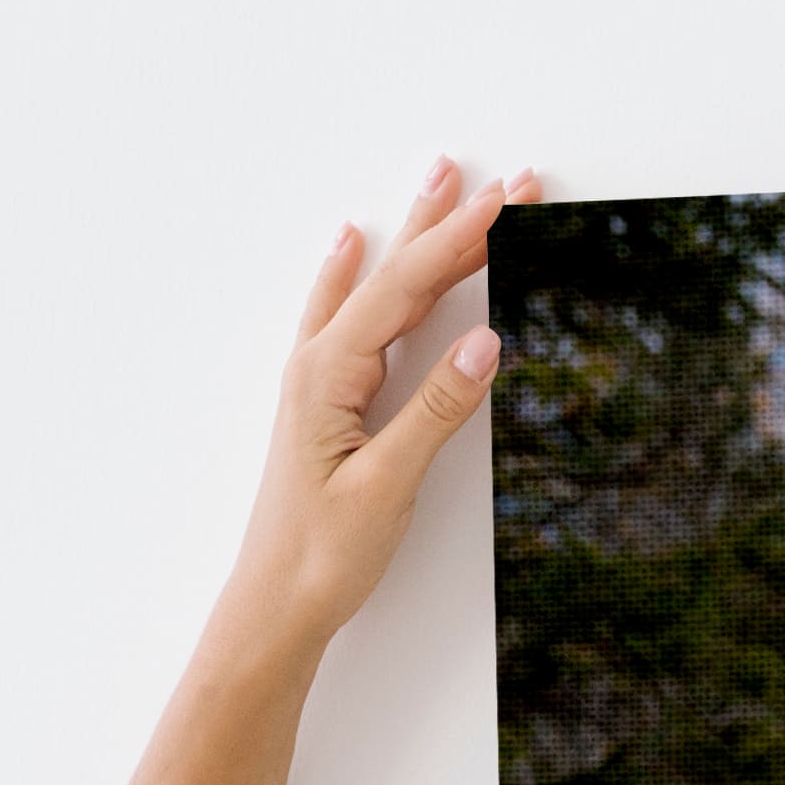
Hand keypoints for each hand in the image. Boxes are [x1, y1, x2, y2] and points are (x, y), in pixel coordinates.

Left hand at [220, 158, 538, 663]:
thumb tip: (483, 346)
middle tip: (503, 180)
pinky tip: (353, 242)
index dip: (462, 241)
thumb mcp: (386, 486)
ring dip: (414, 233)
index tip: (510, 201)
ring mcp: (318, 378)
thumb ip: (435, 412)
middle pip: (395, 274)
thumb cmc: (322, 555)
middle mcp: (319, 363)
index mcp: (329, 374)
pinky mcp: (324, 400)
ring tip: (441, 180)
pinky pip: (347, 313)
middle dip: (451, 223)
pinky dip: (359, 271)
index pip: (407, 289)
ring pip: (377, 286)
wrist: (274, 605)